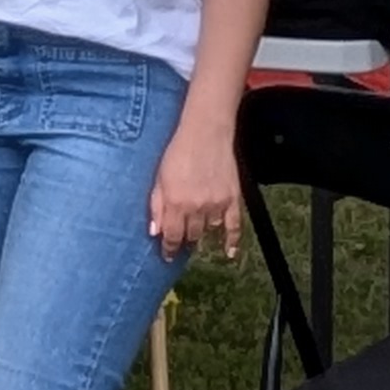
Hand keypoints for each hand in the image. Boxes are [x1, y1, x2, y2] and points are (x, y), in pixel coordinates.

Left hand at [149, 120, 243, 258]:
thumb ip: (156, 206)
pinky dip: (233, 242)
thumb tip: (154, 232)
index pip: (172, 236)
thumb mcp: (159, 178)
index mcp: (176, 203)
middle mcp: (197, 208)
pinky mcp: (233, 199)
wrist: (206, 133)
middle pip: (191, 235)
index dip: (169, 249)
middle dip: (184, 240)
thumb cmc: (178, 153)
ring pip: (209, 231)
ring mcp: (217, 204)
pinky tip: (229, 253)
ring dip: (202, 235)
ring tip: (196, 235)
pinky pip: (234, 226)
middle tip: (181, 241)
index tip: (167, 256)